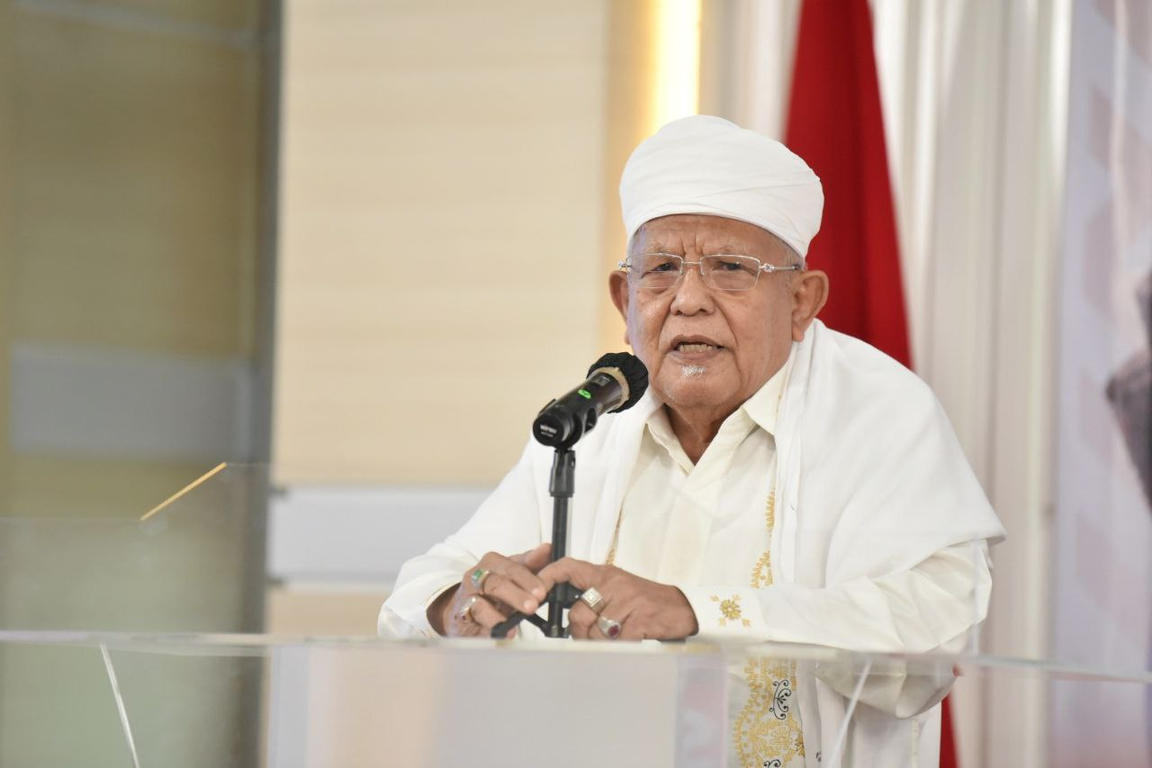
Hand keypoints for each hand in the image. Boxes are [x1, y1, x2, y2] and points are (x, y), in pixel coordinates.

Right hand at [430, 543, 551, 637]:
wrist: (464, 608)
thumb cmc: (494, 589)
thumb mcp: (513, 574)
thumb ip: (530, 563)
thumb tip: (548, 548)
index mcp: (492, 562)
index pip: (512, 567)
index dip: (527, 579)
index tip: (542, 590)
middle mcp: (477, 576)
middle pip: (497, 583)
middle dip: (517, 594)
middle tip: (534, 604)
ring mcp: (468, 596)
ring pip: (482, 602)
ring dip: (501, 612)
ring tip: (520, 617)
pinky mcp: (463, 615)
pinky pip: (476, 621)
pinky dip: (492, 626)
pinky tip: (507, 631)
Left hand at [536, 558, 698, 640]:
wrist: (682, 608)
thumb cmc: (646, 601)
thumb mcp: (617, 589)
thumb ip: (592, 596)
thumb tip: (564, 616)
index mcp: (604, 574)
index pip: (567, 567)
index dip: (546, 578)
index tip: (535, 594)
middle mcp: (613, 583)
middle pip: (577, 613)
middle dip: (579, 633)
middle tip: (589, 637)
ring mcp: (627, 600)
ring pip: (595, 631)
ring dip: (599, 643)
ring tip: (614, 638)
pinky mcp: (640, 618)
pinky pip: (616, 642)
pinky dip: (619, 647)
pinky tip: (628, 640)